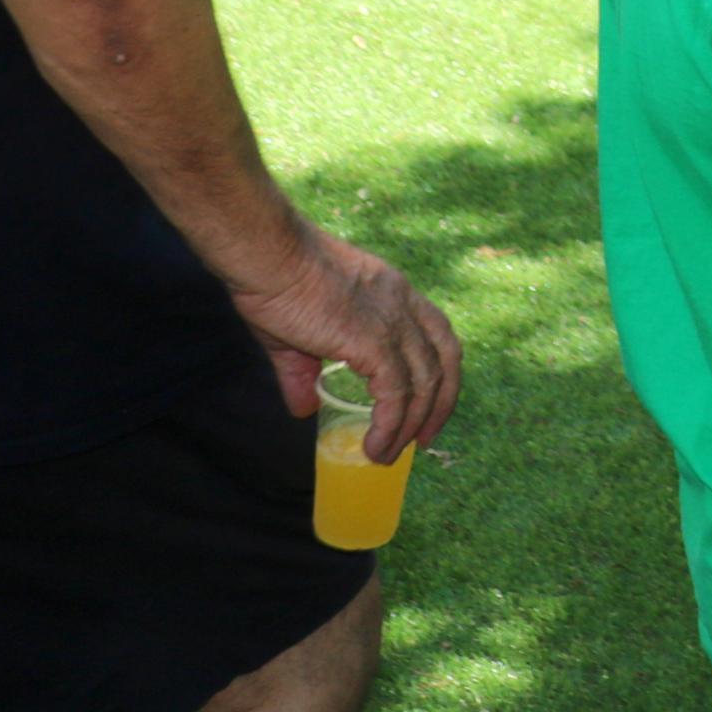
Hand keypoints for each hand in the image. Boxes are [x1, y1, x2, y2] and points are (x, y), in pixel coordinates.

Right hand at [226, 219, 462, 459]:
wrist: (267, 256)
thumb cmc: (274, 284)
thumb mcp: (293, 335)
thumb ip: (303, 372)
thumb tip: (304, 410)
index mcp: (395, 294)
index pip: (438, 336)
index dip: (441, 373)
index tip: (429, 407)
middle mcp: (404, 305)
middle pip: (444, 360)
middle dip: (440, 404)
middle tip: (424, 441)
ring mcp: (393, 321)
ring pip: (423, 382)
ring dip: (411, 426)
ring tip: (387, 455)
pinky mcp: (373, 340)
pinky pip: (395, 393)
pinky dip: (391, 424)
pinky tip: (375, 445)